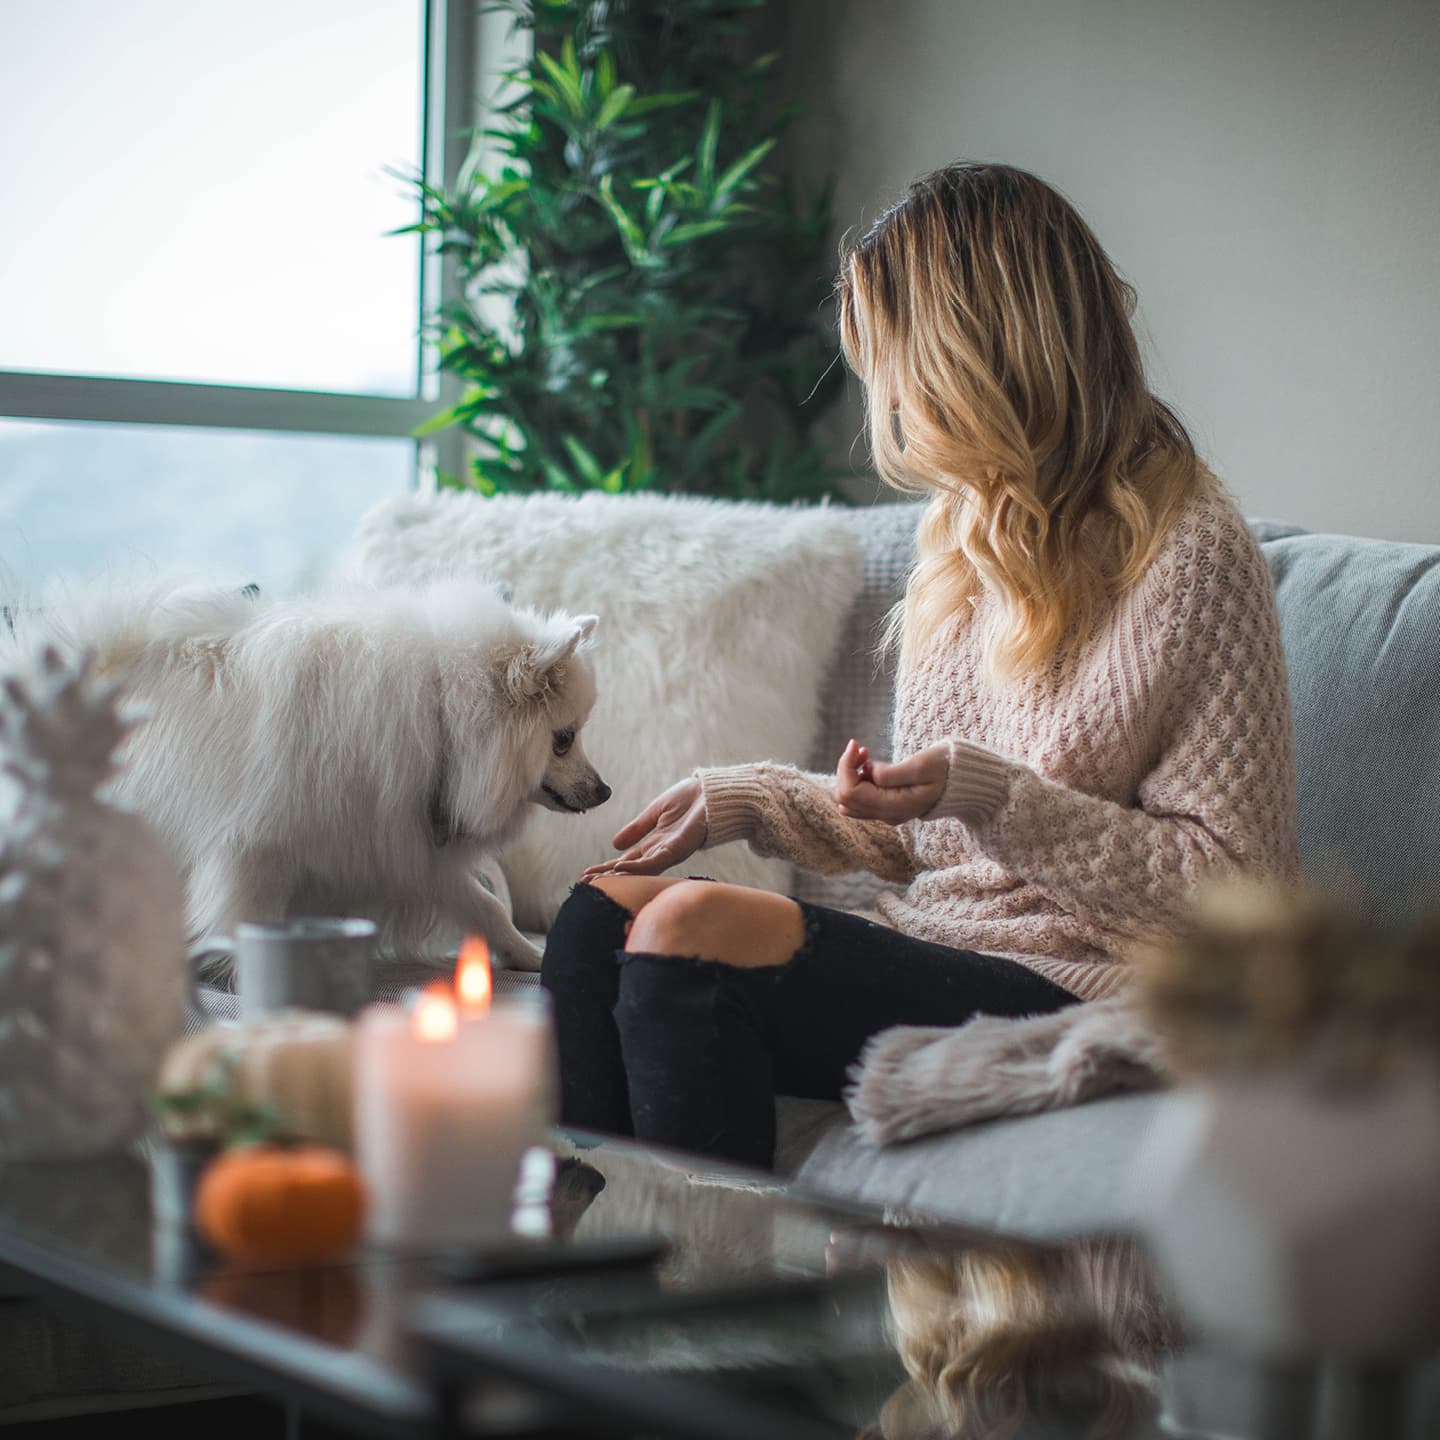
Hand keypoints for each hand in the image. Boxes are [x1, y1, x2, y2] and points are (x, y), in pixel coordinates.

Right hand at [580, 776, 707, 879]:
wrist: (714, 793)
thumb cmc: (691, 800)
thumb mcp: (656, 812)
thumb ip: (637, 828)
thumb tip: (614, 843)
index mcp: (655, 843)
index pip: (627, 860)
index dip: (607, 867)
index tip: (587, 874)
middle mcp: (661, 852)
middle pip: (630, 868)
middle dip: (608, 875)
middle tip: (584, 882)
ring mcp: (670, 852)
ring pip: (640, 869)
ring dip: (619, 874)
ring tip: (598, 878)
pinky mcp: (679, 848)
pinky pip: (656, 861)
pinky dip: (638, 865)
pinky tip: (622, 866)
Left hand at [836, 738, 948, 823]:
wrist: (962, 780)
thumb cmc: (944, 769)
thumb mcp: (920, 766)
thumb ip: (891, 773)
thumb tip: (869, 773)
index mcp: (893, 807)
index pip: (850, 793)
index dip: (846, 767)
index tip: (856, 744)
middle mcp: (887, 815)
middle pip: (845, 797)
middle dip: (846, 769)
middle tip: (862, 748)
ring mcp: (886, 812)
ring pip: (848, 798)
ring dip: (851, 774)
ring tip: (866, 753)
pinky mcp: (886, 805)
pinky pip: (859, 797)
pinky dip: (858, 778)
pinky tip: (870, 762)